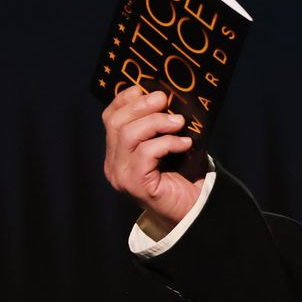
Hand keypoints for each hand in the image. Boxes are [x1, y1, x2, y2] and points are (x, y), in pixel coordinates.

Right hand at [101, 87, 201, 236]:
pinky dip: (167, 142)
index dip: (126, 99)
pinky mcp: (135, 185)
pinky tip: (184, 143)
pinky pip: (146, 153)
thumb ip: (163, 127)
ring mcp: (121, 175)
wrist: (191, 213)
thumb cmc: (182, 178)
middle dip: (141, 106)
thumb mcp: (170, 147)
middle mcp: (113, 164)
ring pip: (128, 135)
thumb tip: (171, 98)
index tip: (146, 88)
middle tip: (165, 100)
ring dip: (156, 122)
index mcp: (117, 152)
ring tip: (178, 122)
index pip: (110, 117)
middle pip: (116, 123)